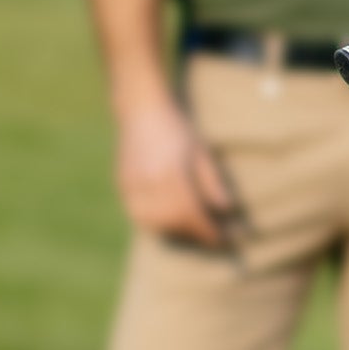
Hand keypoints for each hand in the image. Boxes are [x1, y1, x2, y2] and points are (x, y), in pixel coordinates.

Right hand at [117, 98, 236, 244]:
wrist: (142, 109)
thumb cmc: (177, 129)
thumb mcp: (201, 153)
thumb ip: (212, 183)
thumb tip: (225, 211)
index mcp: (172, 176)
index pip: (193, 215)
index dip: (209, 231)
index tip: (224, 239)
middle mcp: (150, 185)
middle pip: (174, 223)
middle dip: (194, 234)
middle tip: (210, 236)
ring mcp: (133, 186)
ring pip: (153, 224)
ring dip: (174, 232)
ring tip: (190, 230)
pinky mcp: (123, 185)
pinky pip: (138, 215)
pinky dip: (154, 223)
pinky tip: (167, 221)